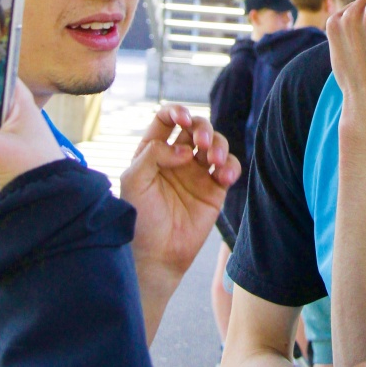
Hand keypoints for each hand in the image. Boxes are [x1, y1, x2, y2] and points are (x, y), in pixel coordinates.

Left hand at [121, 104, 239, 340]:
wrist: (157, 254)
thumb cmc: (139, 218)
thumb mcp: (134, 180)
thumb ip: (153, 154)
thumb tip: (185, 149)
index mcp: (154, 151)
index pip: (167, 119)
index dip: (177, 112)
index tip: (183, 120)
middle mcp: (178, 157)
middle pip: (197, 127)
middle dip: (204, 128)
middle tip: (201, 144)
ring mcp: (198, 172)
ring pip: (217, 143)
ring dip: (220, 145)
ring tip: (214, 161)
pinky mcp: (215, 189)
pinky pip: (230, 168)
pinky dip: (231, 166)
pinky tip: (224, 177)